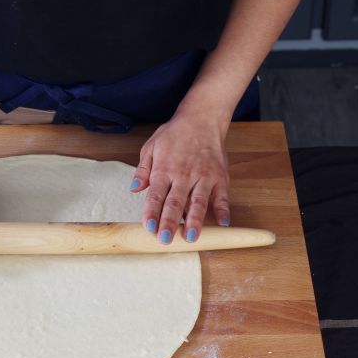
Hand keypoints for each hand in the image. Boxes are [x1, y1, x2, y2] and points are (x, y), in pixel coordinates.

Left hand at [129, 114, 229, 243]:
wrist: (202, 118)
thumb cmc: (174, 134)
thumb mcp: (151, 147)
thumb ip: (142, 170)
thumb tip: (133, 189)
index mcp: (164, 170)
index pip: (156, 195)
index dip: (151, 213)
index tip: (148, 228)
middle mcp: (184, 175)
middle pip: (175, 203)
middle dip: (170, 222)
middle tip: (165, 239)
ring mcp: (204, 177)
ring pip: (198, 202)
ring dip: (195, 220)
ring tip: (191, 237)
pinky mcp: (220, 177)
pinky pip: (222, 196)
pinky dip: (223, 210)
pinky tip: (223, 223)